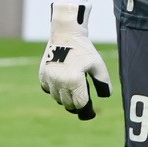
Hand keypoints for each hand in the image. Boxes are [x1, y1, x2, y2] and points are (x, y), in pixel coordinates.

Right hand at [37, 0, 109, 120]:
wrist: (66, 34)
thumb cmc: (84, 49)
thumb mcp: (98, 65)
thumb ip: (103, 81)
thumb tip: (105, 96)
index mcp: (74, 80)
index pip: (79, 104)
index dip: (86, 109)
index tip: (90, 112)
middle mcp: (59, 82)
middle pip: (67, 104)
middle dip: (76, 104)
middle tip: (83, 102)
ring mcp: (49, 78)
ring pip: (57, 98)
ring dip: (65, 98)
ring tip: (74, 91)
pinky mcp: (42, 74)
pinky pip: (47, 89)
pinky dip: (55, 90)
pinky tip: (62, 84)